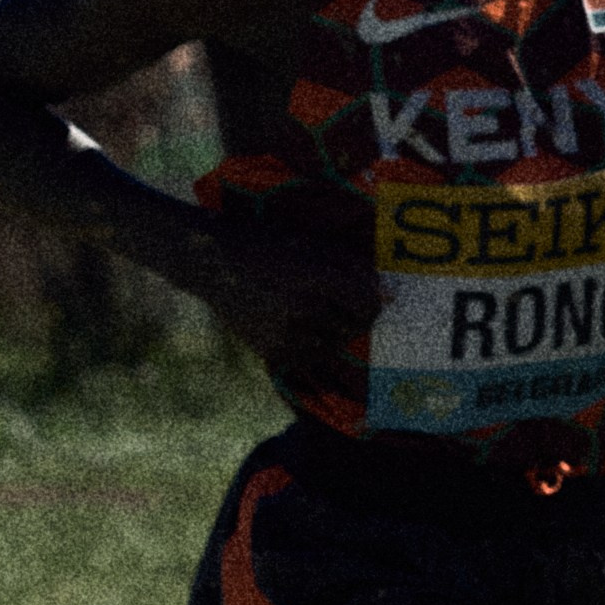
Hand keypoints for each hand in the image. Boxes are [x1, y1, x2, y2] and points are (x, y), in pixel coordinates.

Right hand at [189, 230, 381, 370]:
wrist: (215, 262)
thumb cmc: (269, 245)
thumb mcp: (313, 245)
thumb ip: (354, 267)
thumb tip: (390, 294)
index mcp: (315, 276)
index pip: (367, 305)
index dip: (372, 303)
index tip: (365, 299)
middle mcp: (302, 308)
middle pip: (354, 327)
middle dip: (355, 318)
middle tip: (342, 306)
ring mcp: (285, 334)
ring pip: (333, 345)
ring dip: (333, 332)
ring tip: (316, 314)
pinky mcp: (271, 351)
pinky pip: (309, 359)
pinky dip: (312, 347)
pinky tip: (299, 327)